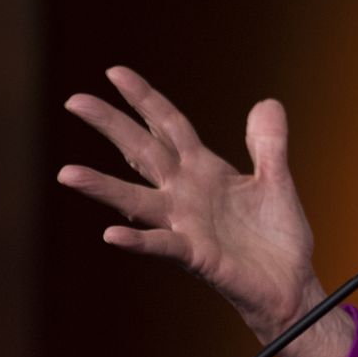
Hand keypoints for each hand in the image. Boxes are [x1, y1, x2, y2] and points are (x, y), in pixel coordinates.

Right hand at [58, 67, 351, 356]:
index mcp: (205, 171)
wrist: (290, 284)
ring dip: (103, 187)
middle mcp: (187, 194)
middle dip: (112, 125)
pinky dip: (138, 240)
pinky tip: (112, 234)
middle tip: (75, 100)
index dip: (145, 99)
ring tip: (67, 173)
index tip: (114, 72)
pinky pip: (162, 245)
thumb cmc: (277, 237)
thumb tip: (267, 102)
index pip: (169, 126)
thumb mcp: (277, 180)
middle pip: (144, 151)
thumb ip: (269, 143)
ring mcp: (187, 224)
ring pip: (137, 201)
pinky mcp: (197, 256)